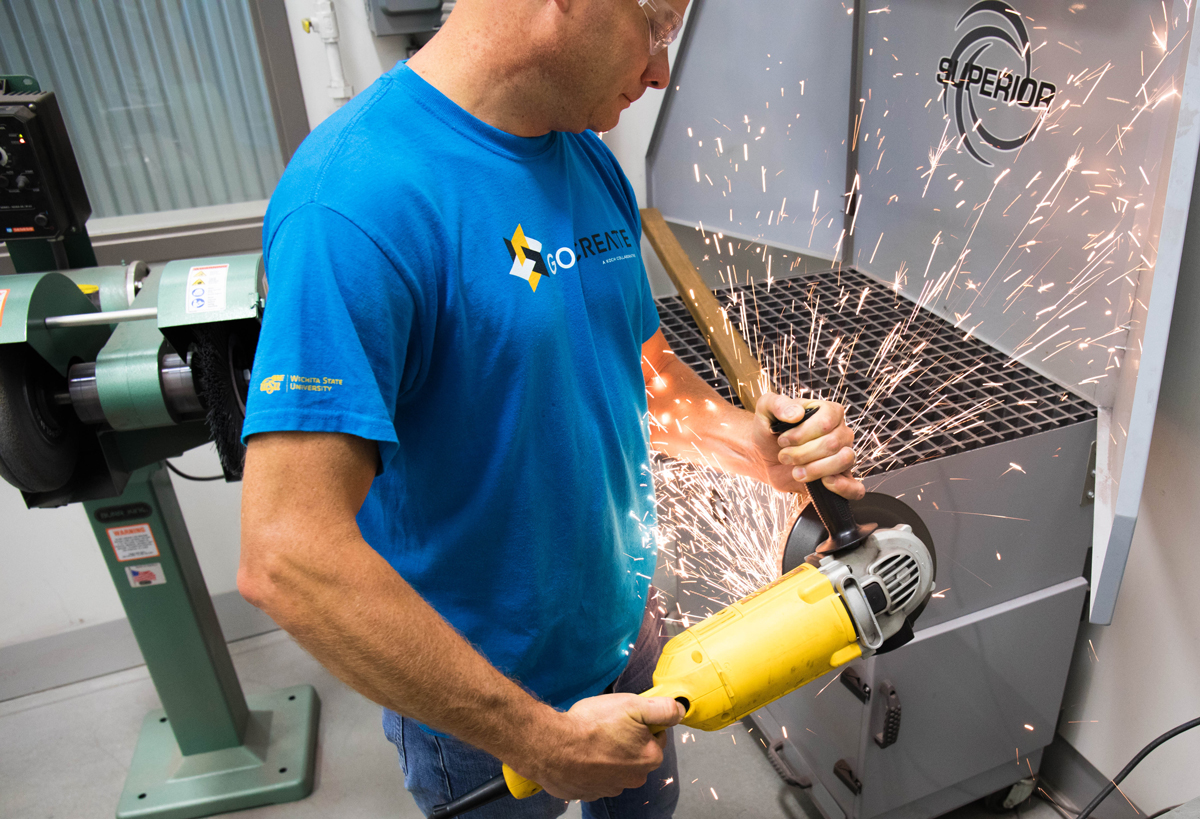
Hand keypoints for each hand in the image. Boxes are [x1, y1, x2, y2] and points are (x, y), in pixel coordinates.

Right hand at [512, 694, 684, 800]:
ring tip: (591, 737)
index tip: (626, 716)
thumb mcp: (632, 705)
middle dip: (626, 739)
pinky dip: (590, 765)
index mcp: (649, 757)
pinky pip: (596, 776)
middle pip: (637, 752)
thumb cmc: (592, 725)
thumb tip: (680, 710)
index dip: (643, 722)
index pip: (656, 736)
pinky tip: (581, 752)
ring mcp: (610, 788)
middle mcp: (634, 778)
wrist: (553, 746)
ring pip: (616, 765)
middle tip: (608, 725)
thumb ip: (662, 709)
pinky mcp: (589, 792)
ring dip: (608, 753)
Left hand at [751, 393, 865, 499]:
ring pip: (844, 461)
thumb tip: (797, 414)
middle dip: (802, 453)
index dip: (802, 434)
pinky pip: (855, 487)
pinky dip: (843, 487)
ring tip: (795, 471)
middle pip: (832, 443)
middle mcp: (841, 432)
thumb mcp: (766, 410)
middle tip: (784, 456)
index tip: (782, 439)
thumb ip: (778, 405)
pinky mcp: (840, 479)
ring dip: (814, 469)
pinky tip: (825, 483)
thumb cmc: (769, 430)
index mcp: (829, 411)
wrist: (765, 456)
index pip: (826, 422)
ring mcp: (843, 456)